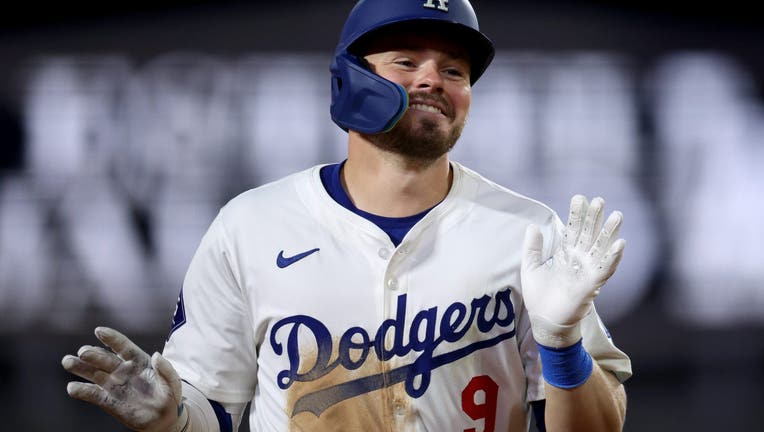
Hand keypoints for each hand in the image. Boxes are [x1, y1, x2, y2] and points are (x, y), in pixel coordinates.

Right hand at [62, 327, 186, 431]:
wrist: (163, 418)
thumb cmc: (170, 396)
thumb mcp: (173, 382)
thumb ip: (166, 369)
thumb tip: (156, 355)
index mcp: (138, 360)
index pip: (123, 346)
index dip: (111, 338)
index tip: (99, 331)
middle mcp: (123, 370)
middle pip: (104, 359)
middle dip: (93, 354)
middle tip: (83, 352)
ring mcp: (114, 384)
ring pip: (94, 373)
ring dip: (80, 367)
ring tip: (67, 361)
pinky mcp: (108, 400)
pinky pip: (93, 394)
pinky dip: (82, 391)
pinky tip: (72, 388)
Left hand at [521, 195, 624, 347]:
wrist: (544, 321)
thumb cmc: (539, 297)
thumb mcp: (530, 267)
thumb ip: (532, 248)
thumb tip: (533, 226)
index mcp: (565, 255)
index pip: (573, 230)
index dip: (577, 215)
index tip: (580, 197)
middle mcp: (579, 260)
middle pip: (589, 234)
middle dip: (594, 218)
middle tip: (599, 200)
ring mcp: (587, 271)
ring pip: (601, 248)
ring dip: (610, 232)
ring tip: (617, 215)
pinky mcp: (591, 285)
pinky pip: (605, 269)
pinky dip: (613, 257)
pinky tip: (620, 244)